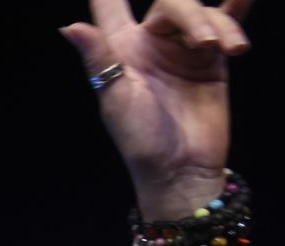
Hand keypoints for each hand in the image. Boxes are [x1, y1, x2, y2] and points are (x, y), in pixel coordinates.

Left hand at [61, 0, 250, 213]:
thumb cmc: (141, 140)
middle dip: (191, 13)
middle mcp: (149, 42)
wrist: (182, 168)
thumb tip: (70, 26)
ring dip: (218, 23)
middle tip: (206, 43)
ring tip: (231, 49)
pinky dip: (237, 8)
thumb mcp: (117, 98)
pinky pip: (228, 21)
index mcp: (119, 49)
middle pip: (172, 0)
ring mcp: (183, 48)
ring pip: (202, 11)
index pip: (109, 2)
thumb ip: (100, 57)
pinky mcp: (213, 58)